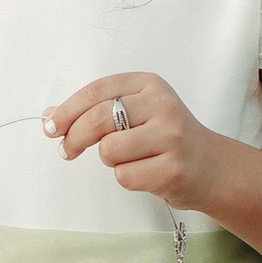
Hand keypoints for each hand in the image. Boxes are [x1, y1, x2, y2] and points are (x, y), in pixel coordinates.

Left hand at [45, 69, 228, 211]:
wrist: (211, 167)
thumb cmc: (165, 138)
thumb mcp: (135, 113)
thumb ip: (94, 110)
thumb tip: (50, 116)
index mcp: (149, 84)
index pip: (96, 91)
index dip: (67, 111)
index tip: (50, 127)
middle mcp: (163, 105)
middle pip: (98, 119)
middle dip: (73, 138)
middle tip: (67, 150)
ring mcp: (171, 137)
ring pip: (109, 150)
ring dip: (110, 160)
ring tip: (129, 159)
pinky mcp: (173, 169)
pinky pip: (124, 176)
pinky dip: (126, 178)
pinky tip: (146, 173)